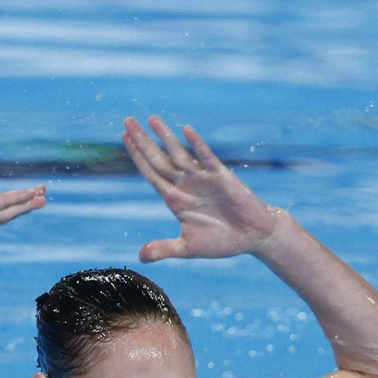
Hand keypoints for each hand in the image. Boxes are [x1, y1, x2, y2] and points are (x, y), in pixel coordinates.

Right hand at [0, 186, 45, 279]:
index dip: (7, 213)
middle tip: (40, 194)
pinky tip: (30, 195)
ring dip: (26, 198)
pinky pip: (2, 202)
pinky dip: (16, 198)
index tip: (19, 210)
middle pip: (2, 207)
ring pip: (6, 203)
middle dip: (22, 201)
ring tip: (44, 192)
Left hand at [122, 116, 282, 261]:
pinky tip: (186, 130)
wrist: (253, 238)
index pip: (150, 173)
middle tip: (127, 121)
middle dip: (143, 141)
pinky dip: (196, 144)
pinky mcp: (221, 177)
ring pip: (179, 154)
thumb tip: (141, 258)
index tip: (124, 137)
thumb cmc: (222, 242)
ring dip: (165, 137)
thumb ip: (165, 249)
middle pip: (158, 159)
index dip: (137, 156)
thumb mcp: (188, 247)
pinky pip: (206, 157)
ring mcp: (202, 179)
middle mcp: (185, 185)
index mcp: (175, 199)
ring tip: (151, 119)